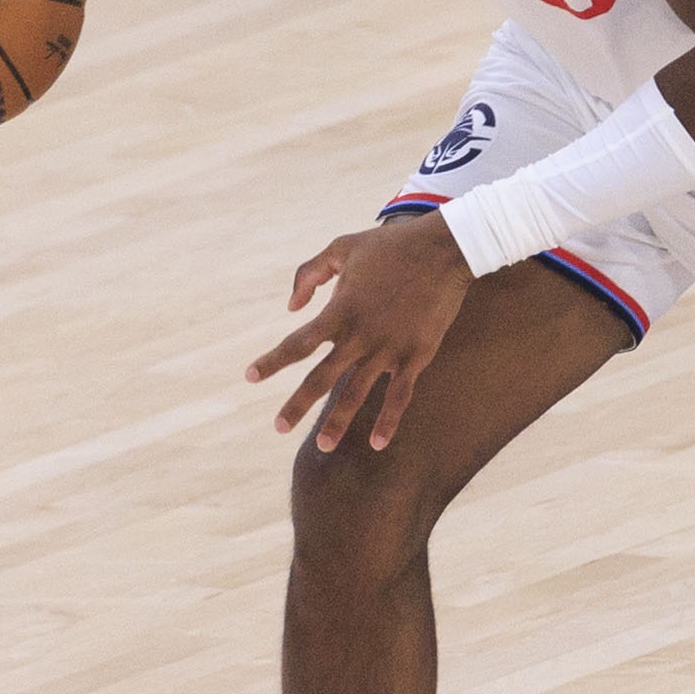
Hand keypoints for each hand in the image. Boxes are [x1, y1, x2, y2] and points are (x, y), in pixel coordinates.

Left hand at [246, 215, 475, 451]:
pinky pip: (399, 395)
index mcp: (340, 309)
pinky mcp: (416, 356)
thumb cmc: (391, 246)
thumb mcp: (341, 247)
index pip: (299, 343)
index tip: (250, 377)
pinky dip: (388, 421)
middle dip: (298, 404)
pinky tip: (377, 443)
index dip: (273, 361)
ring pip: (357, 393)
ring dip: (338, 421)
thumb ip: (309, 274)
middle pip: (322, 377)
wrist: (444, 250)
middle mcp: (361, 335)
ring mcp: (389, 348)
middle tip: (279, 427)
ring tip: (322, 447)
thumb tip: (291, 308)